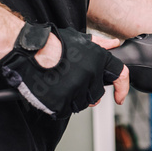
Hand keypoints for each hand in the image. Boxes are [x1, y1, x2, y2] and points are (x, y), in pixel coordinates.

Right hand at [0, 23, 128, 118]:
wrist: (29, 50)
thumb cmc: (52, 43)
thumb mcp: (80, 39)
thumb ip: (99, 44)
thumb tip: (114, 44)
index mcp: (99, 60)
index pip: (121, 77)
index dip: (122, 89)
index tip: (120, 98)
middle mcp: (91, 75)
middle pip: (97, 94)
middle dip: (88, 92)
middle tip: (74, 84)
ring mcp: (76, 89)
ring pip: (81, 104)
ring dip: (73, 99)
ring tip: (60, 85)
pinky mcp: (61, 102)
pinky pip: (65, 111)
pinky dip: (59, 105)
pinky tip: (52, 93)